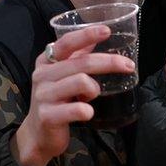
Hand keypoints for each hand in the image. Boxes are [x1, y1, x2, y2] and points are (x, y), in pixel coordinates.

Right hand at [13, 25, 134, 165]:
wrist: (38, 134)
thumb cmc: (54, 101)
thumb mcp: (61, 75)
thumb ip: (76, 57)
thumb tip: (95, 37)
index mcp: (46, 61)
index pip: (66, 42)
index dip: (87, 35)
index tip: (107, 31)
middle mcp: (42, 75)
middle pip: (82, 63)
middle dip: (109, 62)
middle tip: (128, 66)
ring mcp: (43, 96)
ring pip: (81, 82)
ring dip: (94, 89)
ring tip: (92, 96)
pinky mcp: (48, 116)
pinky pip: (76, 109)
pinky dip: (87, 110)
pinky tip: (88, 113)